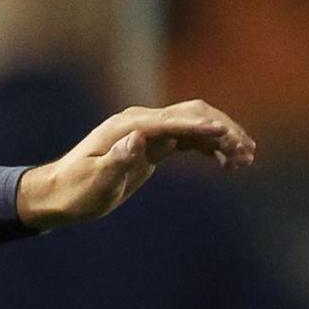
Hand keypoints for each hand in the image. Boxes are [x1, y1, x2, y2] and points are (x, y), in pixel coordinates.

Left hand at [18, 100, 259, 228]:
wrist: (61, 194)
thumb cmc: (75, 192)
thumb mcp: (94, 182)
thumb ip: (116, 160)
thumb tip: (137, 138)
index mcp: (127, 127)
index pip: (172, 121)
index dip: (199, 126)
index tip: (226, 134)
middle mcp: (141, 122)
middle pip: (192, 114)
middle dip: (222, 129)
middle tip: (246, 151)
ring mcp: (149, 131)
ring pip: (196, 125)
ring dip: (222, 138)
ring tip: (245, 159)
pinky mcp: (154, 145)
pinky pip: (190, 140)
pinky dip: (210, 148)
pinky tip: (228, 164)